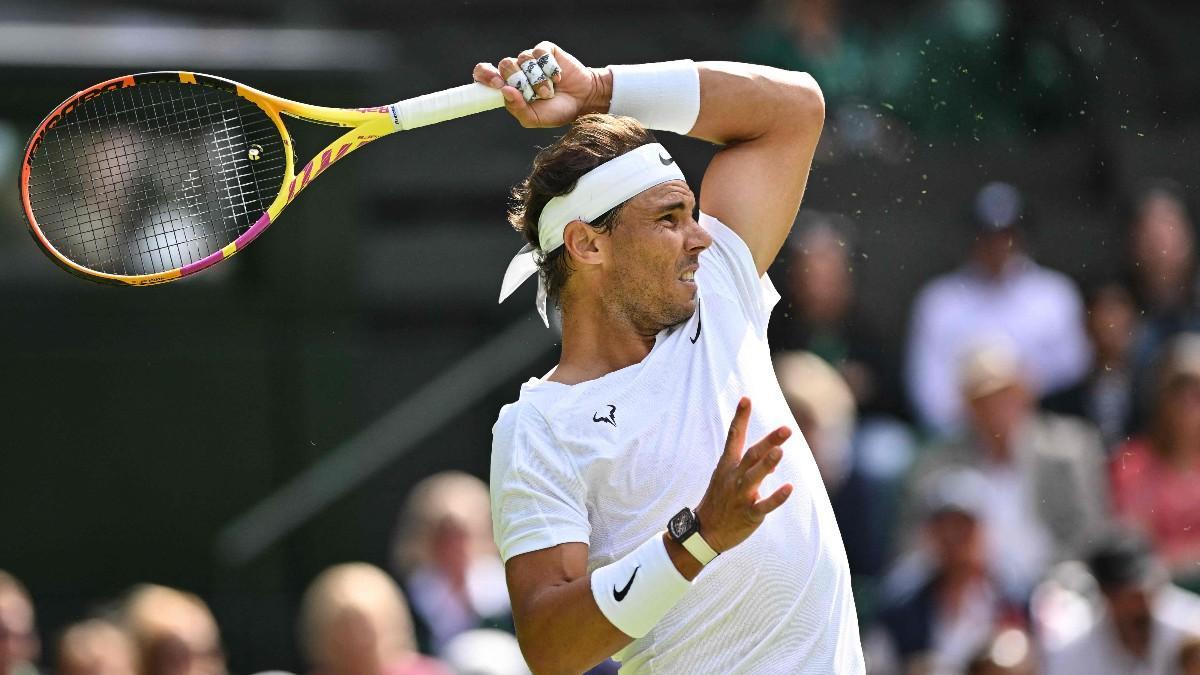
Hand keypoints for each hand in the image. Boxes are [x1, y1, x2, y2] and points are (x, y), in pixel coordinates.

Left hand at [472, 41, 608, 127]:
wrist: (582, 101)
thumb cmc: (556, 111)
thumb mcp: (534, 118)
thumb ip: (517, 108)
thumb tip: (505, 91)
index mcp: (508, 87)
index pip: (485, 73)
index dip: (485, 74)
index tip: (495, 82)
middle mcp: (517, 71)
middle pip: (505, 65)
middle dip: (519, 81)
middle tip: (533, 95)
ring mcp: (531, 60)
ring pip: (523, 59)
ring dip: (538, 79)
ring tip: (549, 91)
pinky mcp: (545, 50)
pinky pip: (540, 53)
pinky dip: (549, 68)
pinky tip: (557, 78)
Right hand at [694, 397, 793, 553]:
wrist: (704, 532)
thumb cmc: (719, 502)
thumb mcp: (728, 480)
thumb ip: (751, 467)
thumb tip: (773, 458)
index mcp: (727, 466)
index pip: (733, 437)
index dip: (740, 418)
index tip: (747, 399)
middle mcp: (733, 478)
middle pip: (751, 455)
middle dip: (768, 441)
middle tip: (786, 429)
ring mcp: (741, 496)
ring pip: (755, 477)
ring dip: (767, 464)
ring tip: (780, 452)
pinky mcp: (749, 515)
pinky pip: (764, 505)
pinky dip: (777, 497)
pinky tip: (789, 488)